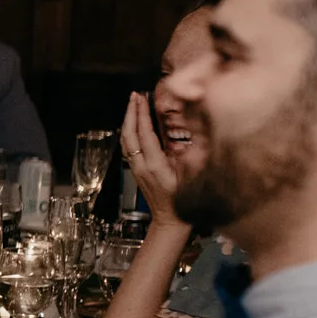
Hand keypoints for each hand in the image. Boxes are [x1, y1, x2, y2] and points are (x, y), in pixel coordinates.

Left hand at [121, 92, 185, 226]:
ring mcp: (136, 169)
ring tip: (133, 104)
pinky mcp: (136, 171)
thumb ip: (187, 153)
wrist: (170, 222)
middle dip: (130, 113)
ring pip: (126, 140)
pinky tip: (135, 124)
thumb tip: (187, 130)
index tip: (141, 98)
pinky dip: (130, 132)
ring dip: (128, 121)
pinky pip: (129, 147)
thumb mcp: (190, 175)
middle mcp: (140, 165)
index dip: (141, 114)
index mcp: (154, 165)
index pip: (144, 134)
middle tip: (134, 95)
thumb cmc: (184, 201)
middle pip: (129, 134)